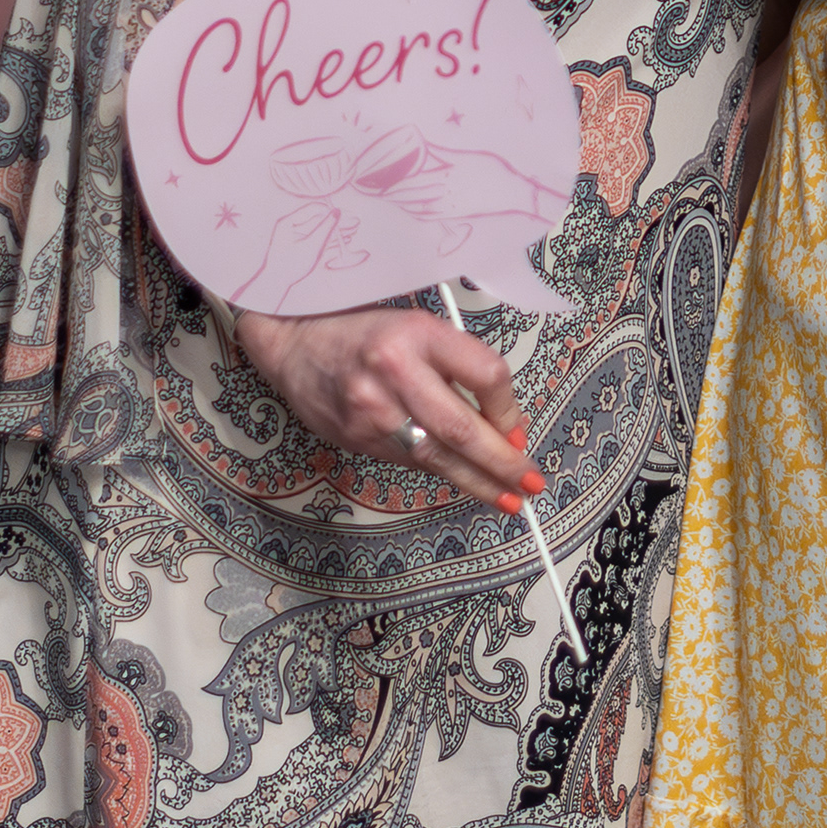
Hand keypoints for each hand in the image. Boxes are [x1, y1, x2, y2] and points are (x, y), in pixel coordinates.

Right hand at [233, 303, 544, 510]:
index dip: (509, 408)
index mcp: (418, 334)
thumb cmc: (364, 331)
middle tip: (530, 483)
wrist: (295, 344)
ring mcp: (373, 411)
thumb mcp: (417, 327)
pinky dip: (442, 473)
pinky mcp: (359, 439)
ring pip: (437, 457)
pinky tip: (466, 483)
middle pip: (462, 428)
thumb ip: (457, 366)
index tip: (518, 426)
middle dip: (503, 463)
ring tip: (509, 500)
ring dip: (478, 483)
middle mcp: (395, 372)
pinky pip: (412, 462)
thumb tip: (501, 421)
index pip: (485, 375)